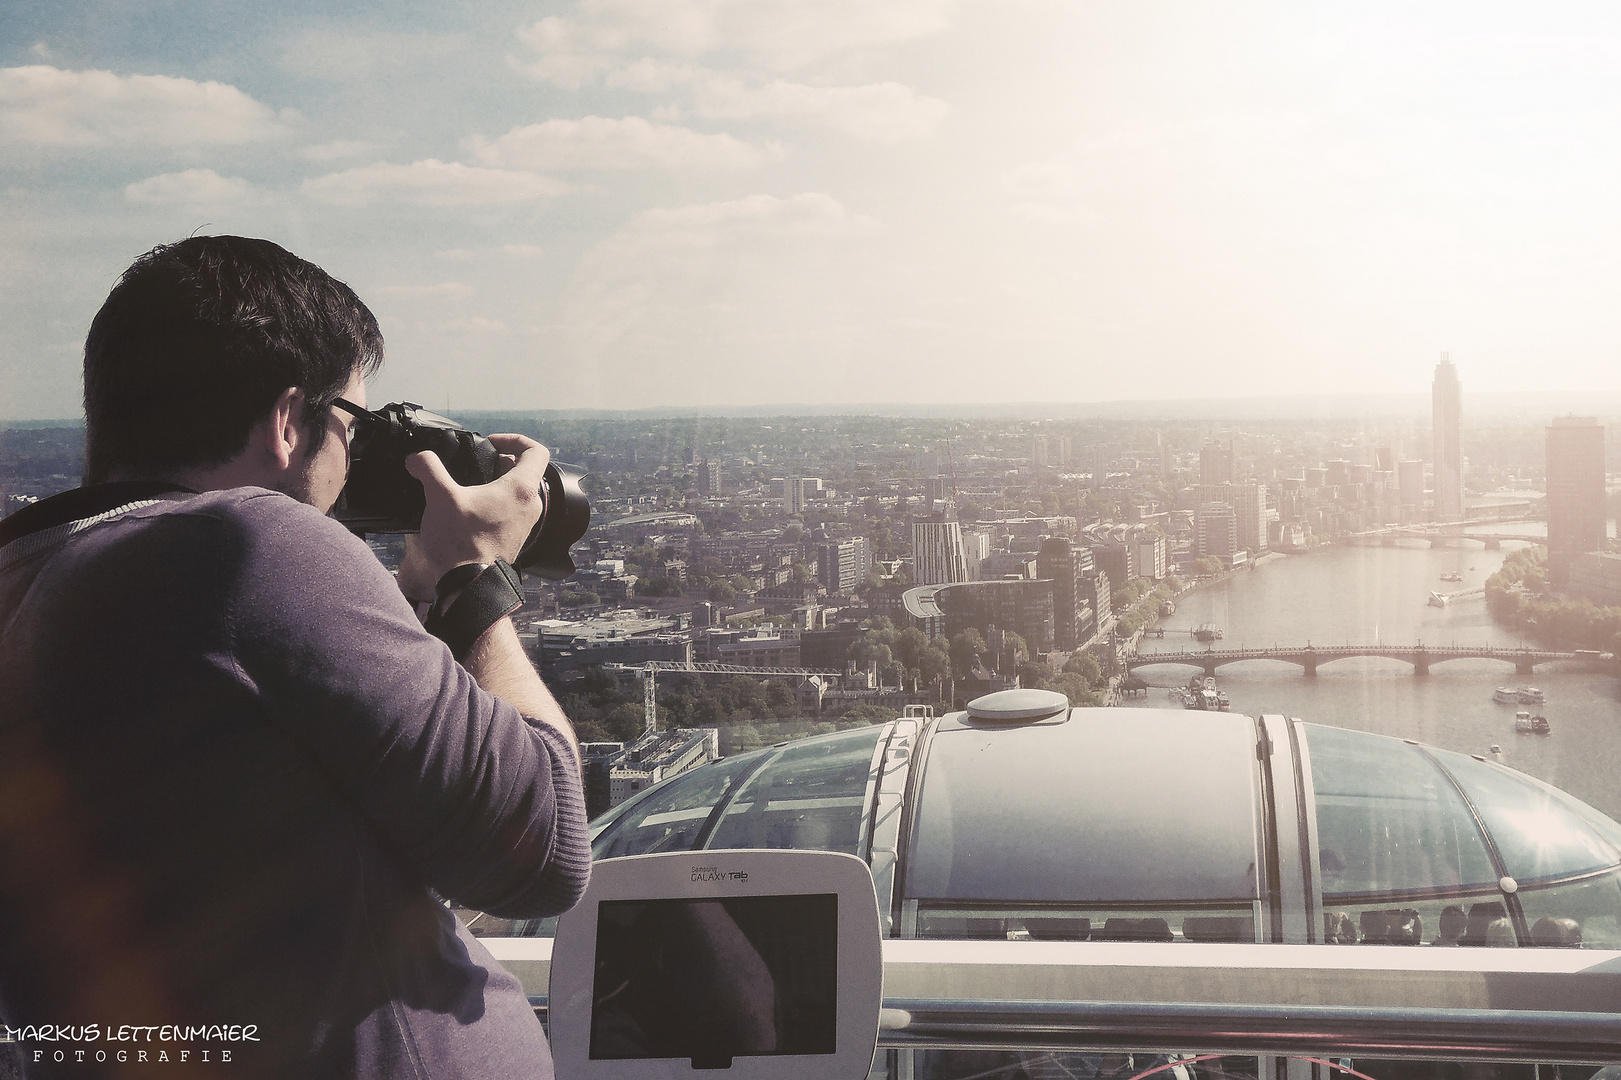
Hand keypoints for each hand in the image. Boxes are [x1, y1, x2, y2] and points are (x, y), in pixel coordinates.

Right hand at [395, 433, 548, 600]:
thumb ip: (428, 468)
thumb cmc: (461, 543)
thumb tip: (416, 458)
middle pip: (526, 470)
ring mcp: (526, 523)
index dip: (516, 439)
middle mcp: (530, 505)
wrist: (469, 584)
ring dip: (498, 483)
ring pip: (518, 492)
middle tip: (478, 462)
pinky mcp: (516, 537)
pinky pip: (512, 510)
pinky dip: (496, 502)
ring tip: (470, 484)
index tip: (492, 443)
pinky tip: (470, 507)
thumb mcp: (440, 496)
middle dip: (502, 461)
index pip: (536, 451)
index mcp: (521, 489)